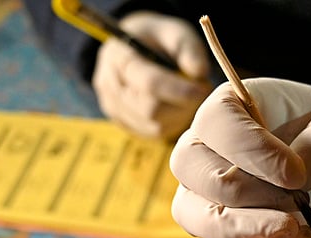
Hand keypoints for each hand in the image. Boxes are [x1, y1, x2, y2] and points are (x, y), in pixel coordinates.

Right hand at [93, 12, 211, 138]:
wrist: (135, 47)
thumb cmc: (158, 39)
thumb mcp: (176, 32)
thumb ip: (188, 49)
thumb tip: (199, 72)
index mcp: (118, 55)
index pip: (148, 82)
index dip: (178, 90)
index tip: (202, 90)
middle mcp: (108, 83)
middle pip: (150, 109)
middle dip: (182, 104)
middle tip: (201, 91)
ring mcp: (112, 106)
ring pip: (154, 125)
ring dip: (180, 115)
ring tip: (189, 96)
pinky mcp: (122, 122)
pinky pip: (153, 133)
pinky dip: (172, 123)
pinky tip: (178, 106)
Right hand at [171, 77, 310, 237]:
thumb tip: (298, 163)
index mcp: (236, 106)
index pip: (218, 121)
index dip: (249, 149)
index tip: (295, 174)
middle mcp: (211, 147)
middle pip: (192, 168)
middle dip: (241, 193)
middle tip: (293, 208)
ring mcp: (214, 194)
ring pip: (196, 215)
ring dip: (237, 232)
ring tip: (289, 235)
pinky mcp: (234, 236)